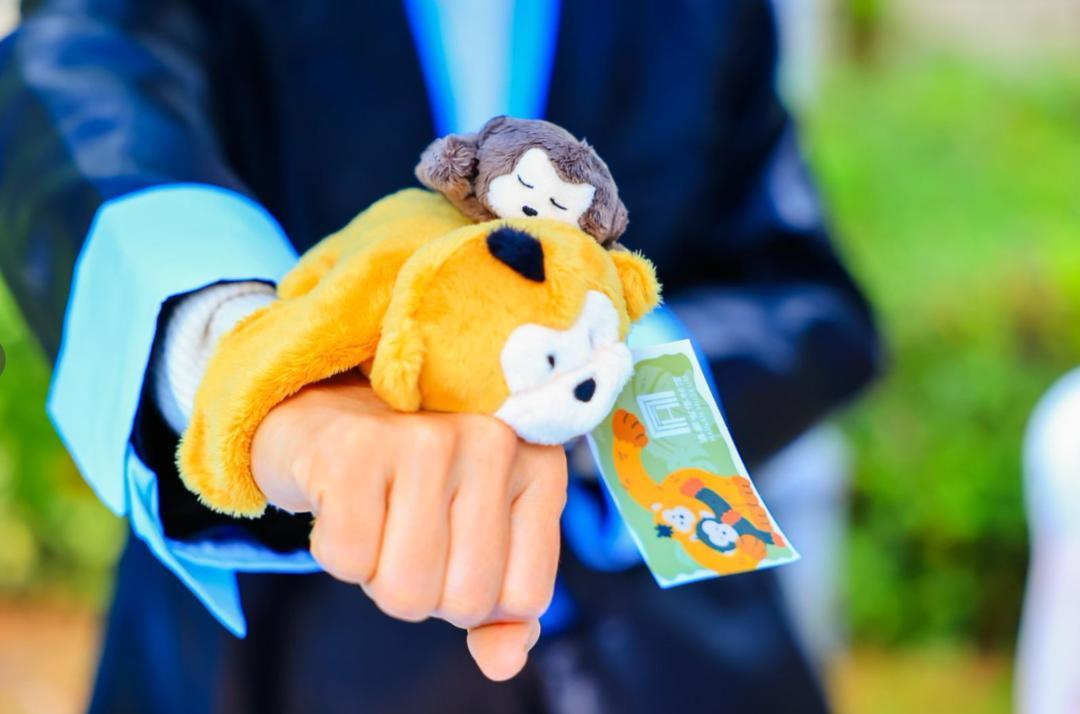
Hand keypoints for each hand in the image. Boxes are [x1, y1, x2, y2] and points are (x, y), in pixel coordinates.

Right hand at [250, 371, 567, 680]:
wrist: (334, 417)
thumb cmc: (419, 489)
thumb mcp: (480, 541)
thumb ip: (505, 610)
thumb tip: (504, 662)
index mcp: (541, 467)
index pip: (524, 599)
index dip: (478, 598)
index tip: (456, 548)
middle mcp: (494, 442)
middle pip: (465, 601)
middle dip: (425, 590)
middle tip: (407, 530)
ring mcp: (427, 439)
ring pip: (406, 590)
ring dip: (379, 574)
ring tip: (378, 516)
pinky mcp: (355, 447)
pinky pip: (350, 562)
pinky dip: (336, 550)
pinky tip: (344, 502)